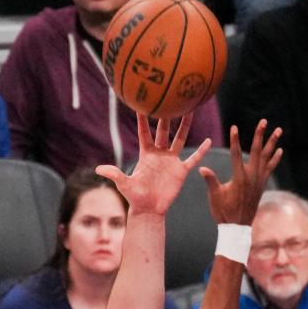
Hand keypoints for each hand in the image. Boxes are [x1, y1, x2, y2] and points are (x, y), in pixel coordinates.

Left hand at [96, 113, 210, 215]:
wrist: (149, 210)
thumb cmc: (135, 197)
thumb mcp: (124, 184)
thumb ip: (114, 174)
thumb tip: (98, 169)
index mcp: (146, 154)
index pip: (144, 132)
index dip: (142, 119)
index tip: (142, 102)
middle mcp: (159, 154)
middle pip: (163, 130)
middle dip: (166, 115)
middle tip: (169, 97)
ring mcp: (171, 161)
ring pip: (180, 139)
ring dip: (185, 126)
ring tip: (190, 110)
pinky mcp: (181, 171)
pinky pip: (193, 159)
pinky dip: (201, 151)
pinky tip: (209, 141)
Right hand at [199, 120, 282, 225]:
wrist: (237, 227)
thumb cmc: (223, 212)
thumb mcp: (215, 196)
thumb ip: (210, 180)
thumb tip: (201, 168)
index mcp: (239, 178)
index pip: (236, 154)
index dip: (235, 140)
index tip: (234, 127)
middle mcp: (252, 177)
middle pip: (257, 151)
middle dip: (260, 135)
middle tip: (264, 121)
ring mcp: (258, 181)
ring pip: (267, 157)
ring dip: (272, 143)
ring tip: (278, 130)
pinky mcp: (262, 185)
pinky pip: (270, 168)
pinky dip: (275, 159)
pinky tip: (279, 149)